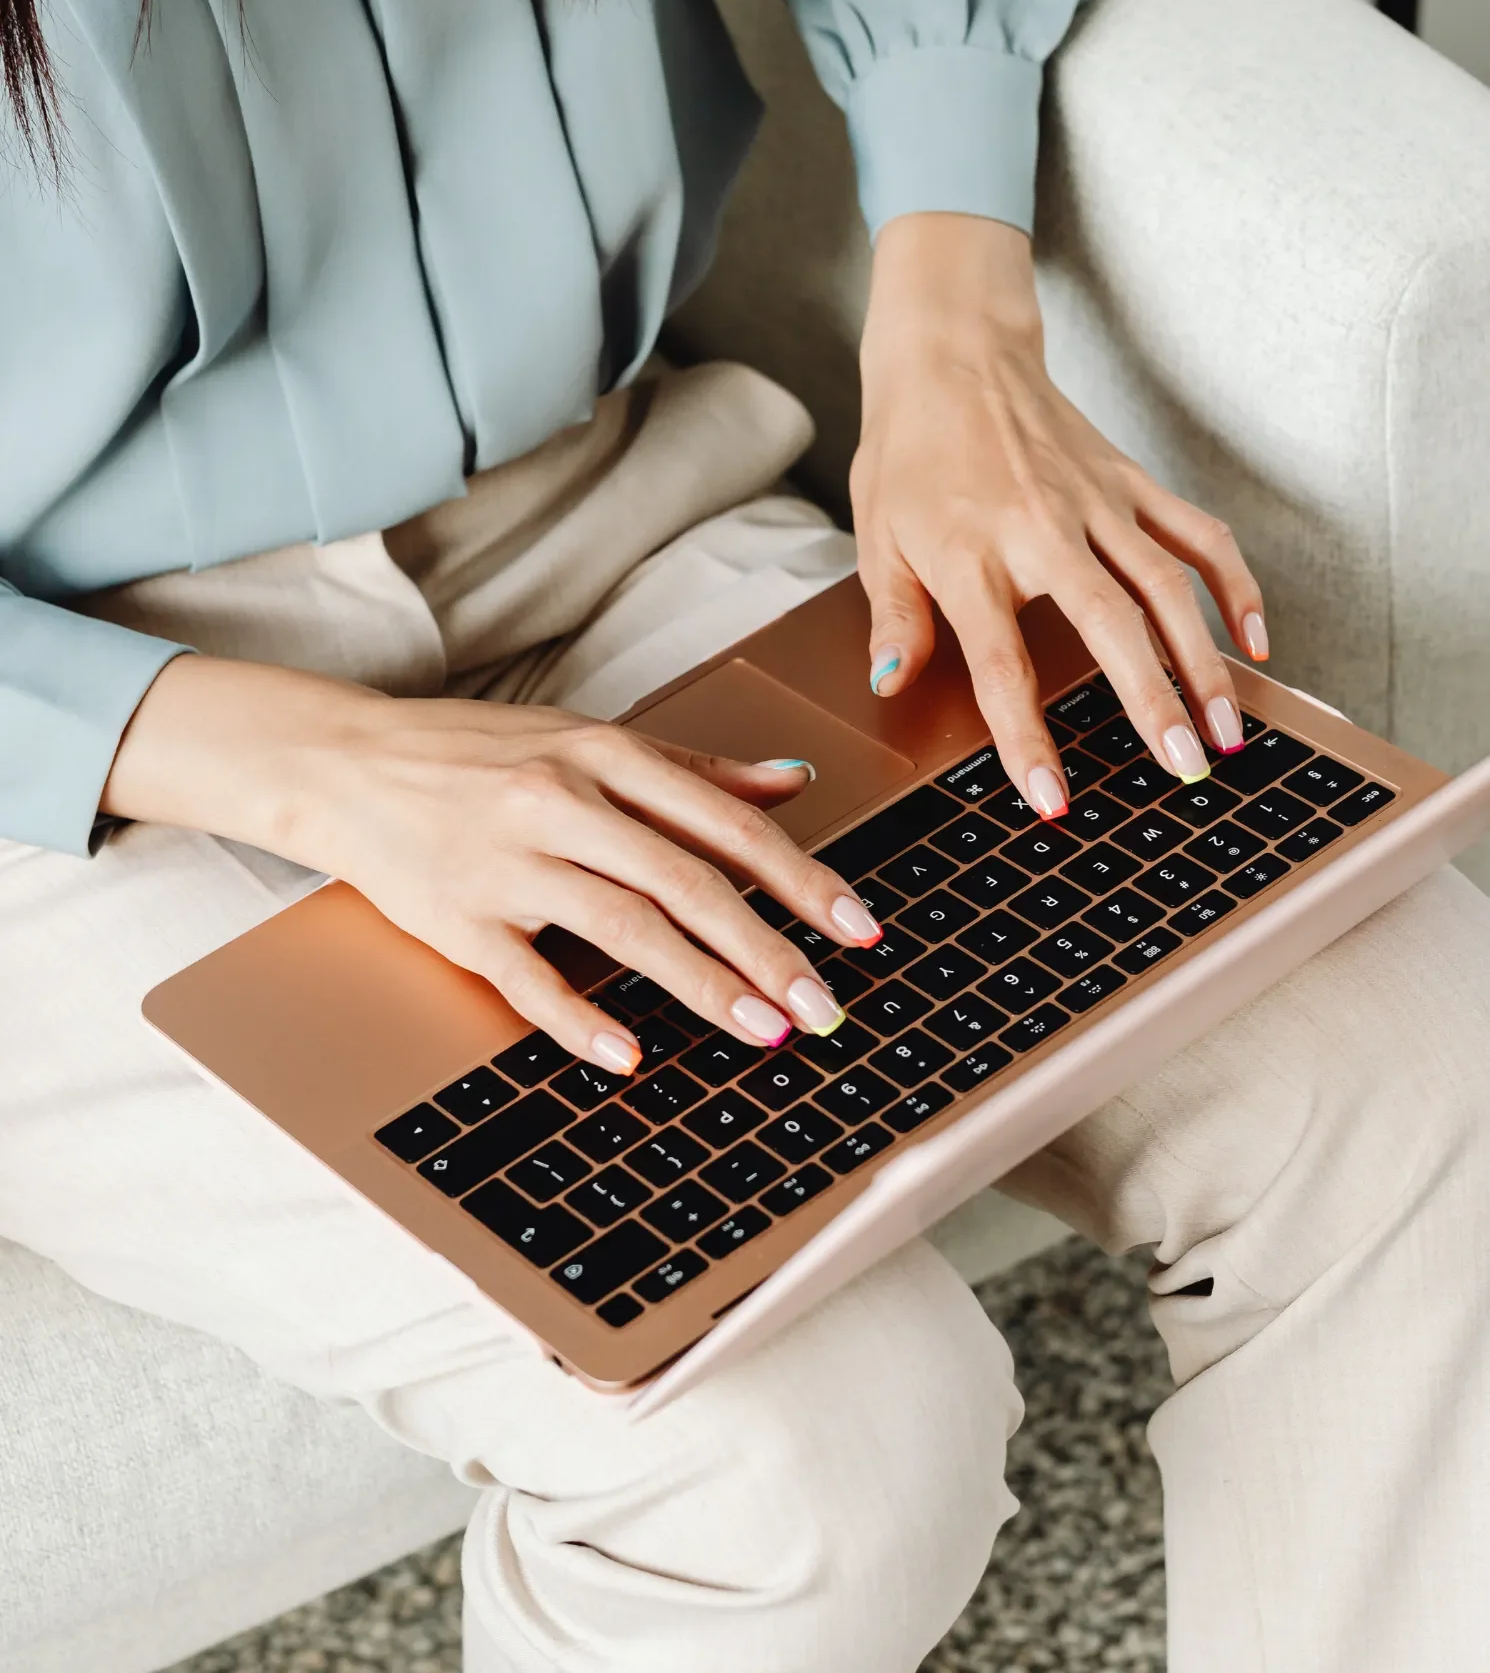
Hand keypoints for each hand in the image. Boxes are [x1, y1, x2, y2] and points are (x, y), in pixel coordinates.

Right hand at [103, 658, 883, 1071]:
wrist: (347, 762)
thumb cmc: (475, 752)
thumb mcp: (585, 738)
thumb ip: (691, 769)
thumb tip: (791, 780)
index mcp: (603, 752)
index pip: (723, 820)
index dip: (799, 877)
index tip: (857, 927)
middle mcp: (562, 800)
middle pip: (686, 880)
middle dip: (768, 947)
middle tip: (825, 1005)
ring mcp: (507, 861)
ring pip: (623, 926)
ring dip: (701, 984)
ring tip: (763, 1030)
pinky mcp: (456, 918)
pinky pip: (527, 977)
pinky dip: (579, 1017)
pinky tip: (629, 1054)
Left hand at [854, 214, 1268, 814]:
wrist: (952, 353)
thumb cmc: (909, 450)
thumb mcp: (877, 538)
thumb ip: (894, 617)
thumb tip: (891, 685)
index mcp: (971, 555)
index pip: (1003, 665)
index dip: (1027, 738)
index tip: (1053, 799)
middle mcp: (1042, 530)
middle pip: (1111, 628)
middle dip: (1153, 705)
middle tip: (1186, 771)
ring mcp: (1097, 503)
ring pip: (1168, 588)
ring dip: (1205, 662)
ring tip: (1228, 730)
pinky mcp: (1130, 482)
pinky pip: (1196, 534)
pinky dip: (1234, 584)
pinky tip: (1255, 638)